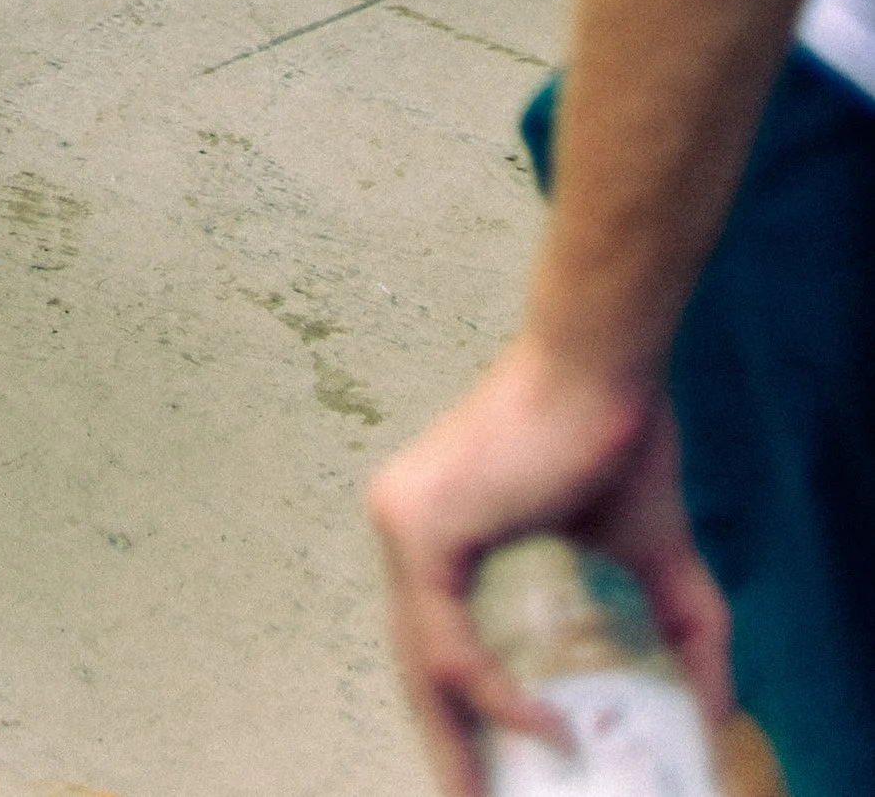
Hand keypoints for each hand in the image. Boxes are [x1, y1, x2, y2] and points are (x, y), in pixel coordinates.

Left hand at [370, 338, 730, 793]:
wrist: (603, 362)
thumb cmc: (615, 433)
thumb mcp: (649, 550)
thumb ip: (677, 628)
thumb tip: (714, 710)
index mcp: (444, 528)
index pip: (437, 641)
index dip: (463, 714)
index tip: (501, 769)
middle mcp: (408, 524)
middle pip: (418, 663)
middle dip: (450, 746)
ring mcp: (404, 522)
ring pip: (423, 664)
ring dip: (458, 742)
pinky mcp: (420, 527)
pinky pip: (447, 644)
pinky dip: (490, 696)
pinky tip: (544, 729)